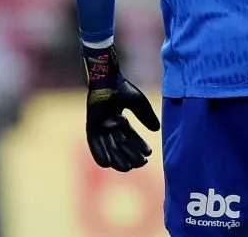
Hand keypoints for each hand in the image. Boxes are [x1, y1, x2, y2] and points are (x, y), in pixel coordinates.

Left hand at [82, 44, 160, 171]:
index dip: (139, 146)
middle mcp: (109, 124)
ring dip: (118, 158)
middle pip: (121, 145)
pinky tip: (108, 164)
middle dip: (131, 155)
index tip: (148, 153)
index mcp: (119, 119)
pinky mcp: (91, 126)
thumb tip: (157, 130)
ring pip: (109, 147)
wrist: (107, 80)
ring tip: (128, 168)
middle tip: (142, 162)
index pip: (131, 137)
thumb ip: (146, 116)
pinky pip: (94, 144)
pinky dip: (99, 154)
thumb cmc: (121, 88)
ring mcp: (99, 126)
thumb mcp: (138, 103)